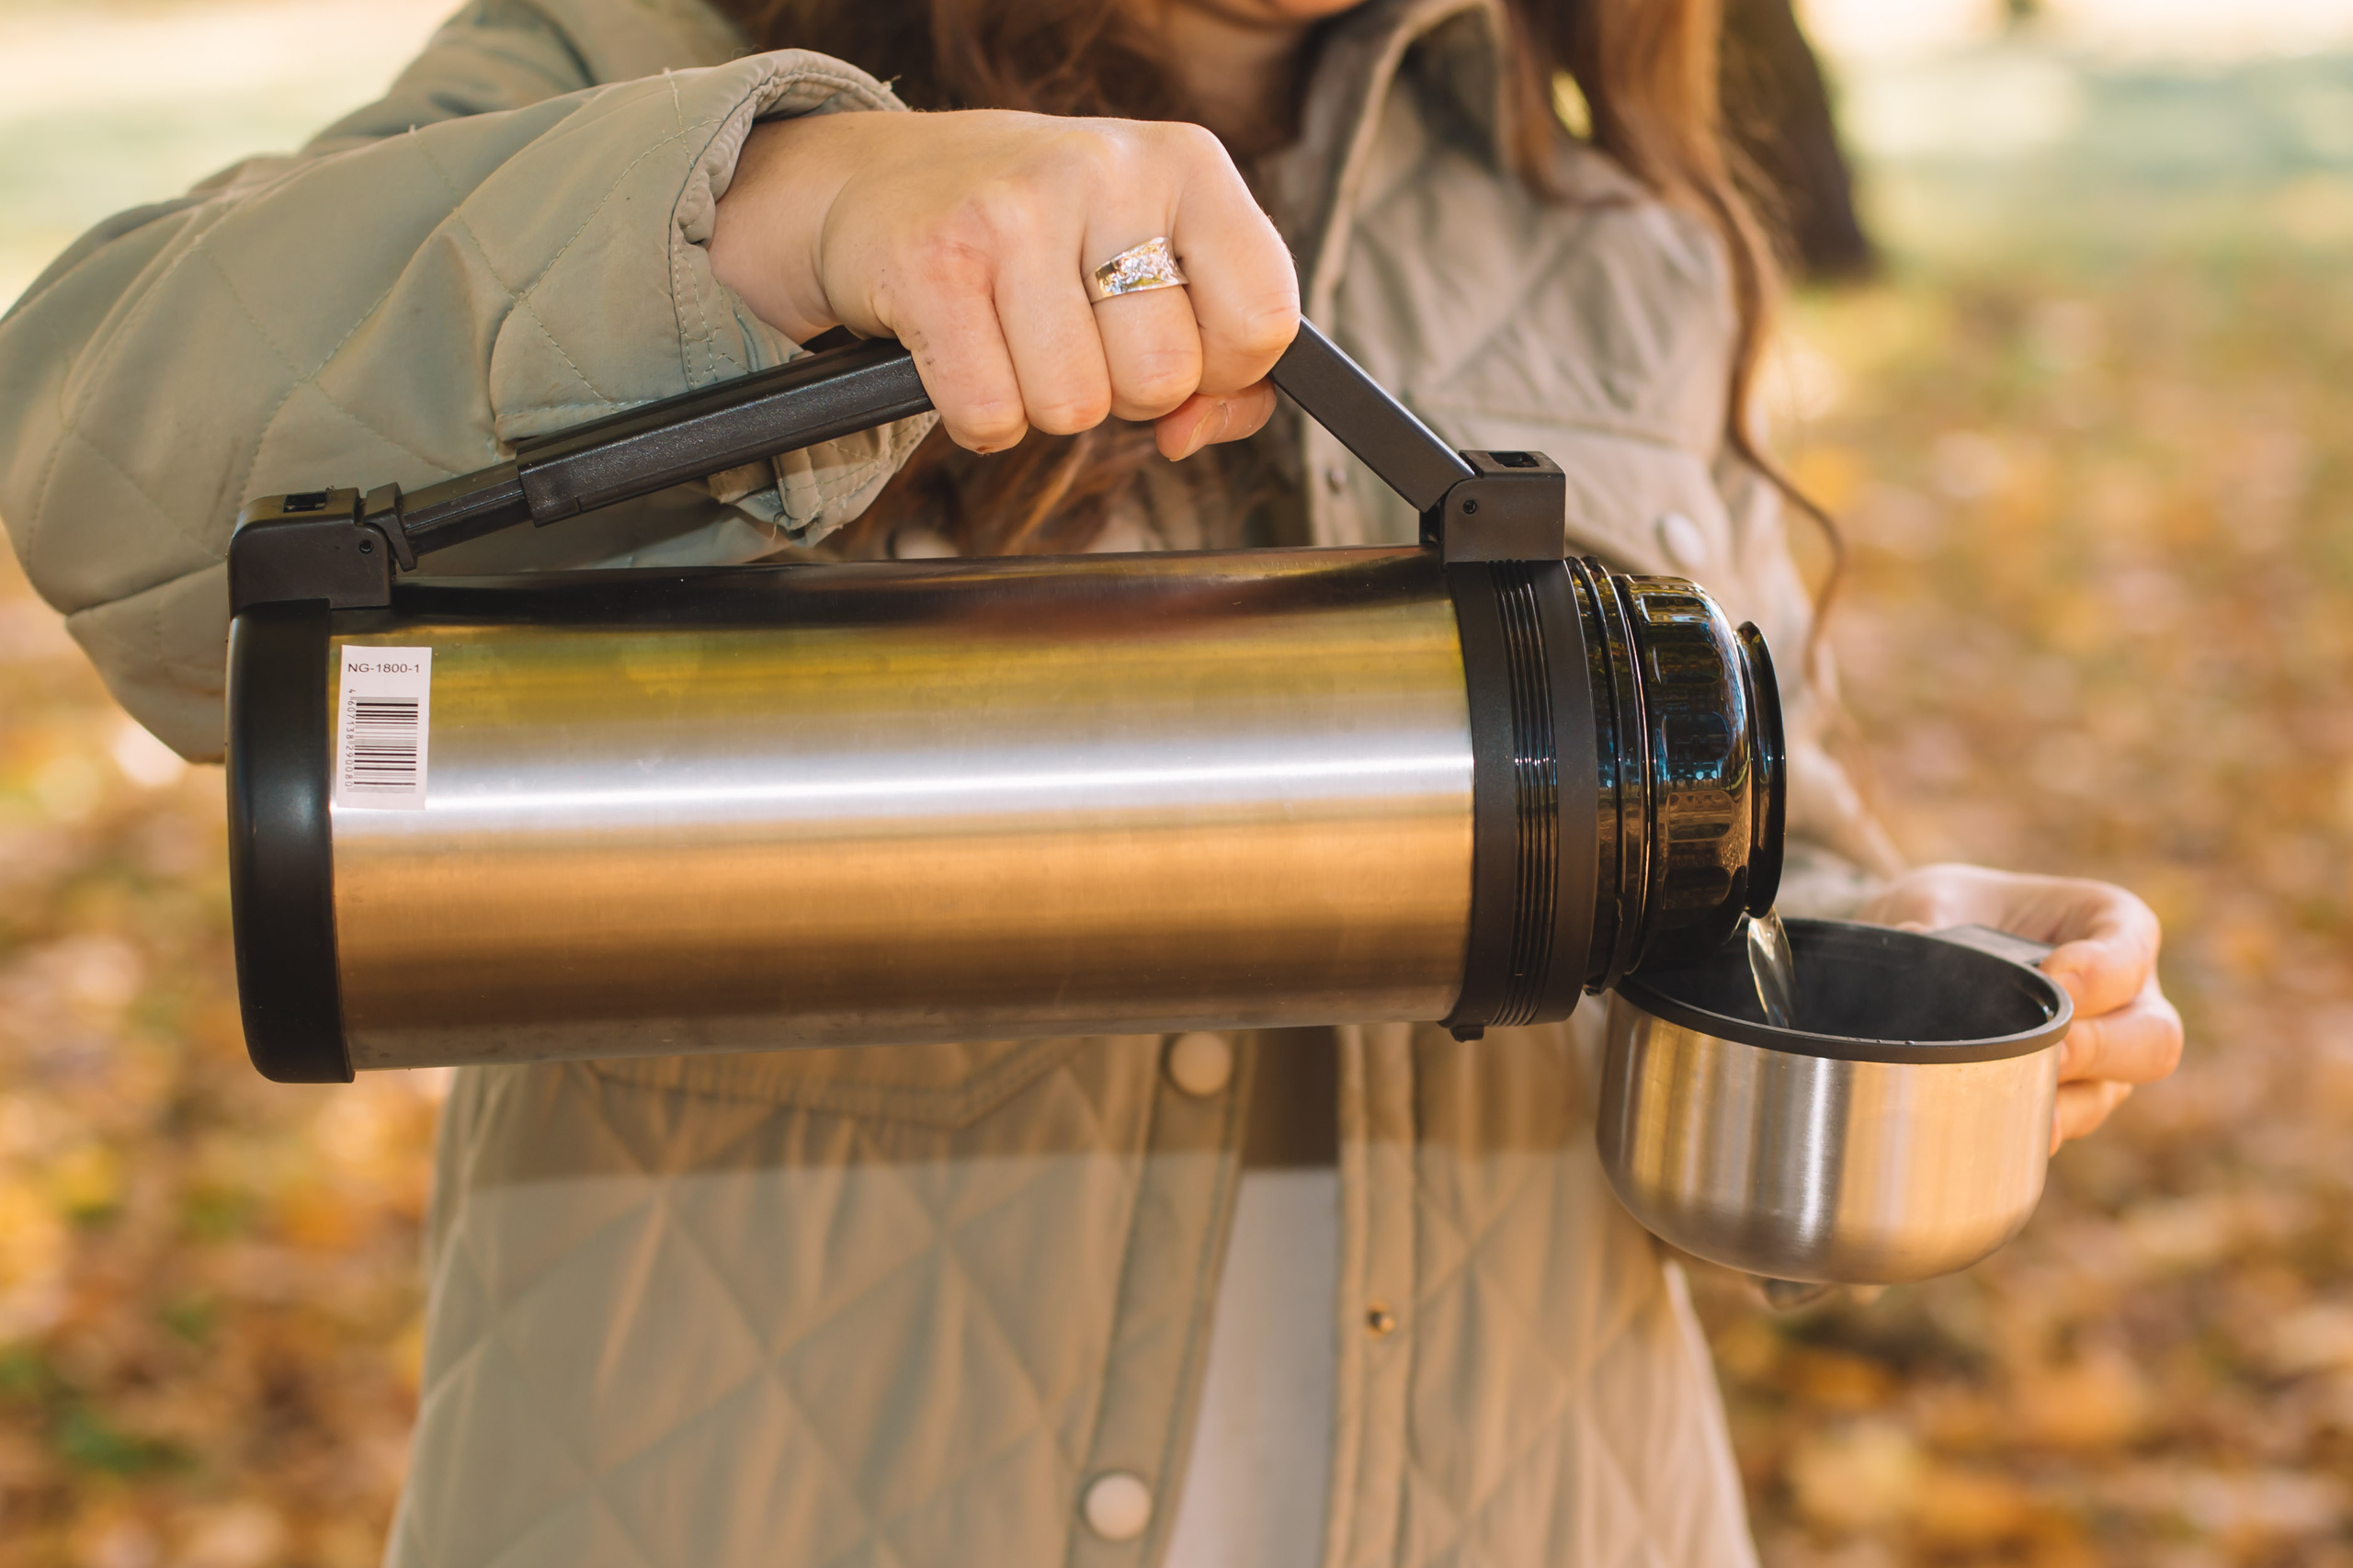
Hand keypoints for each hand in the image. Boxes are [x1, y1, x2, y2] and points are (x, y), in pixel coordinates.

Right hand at [708, 109, 1298, 459]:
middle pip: (1162, 377)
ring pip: (1075, 407)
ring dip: (1044, 405)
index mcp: (1187, 164)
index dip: (1224, 372)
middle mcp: (1106, 169)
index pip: (1261, 321)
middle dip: (1122, 392)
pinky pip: (990, 415)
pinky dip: (979, 418)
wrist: (894, 182)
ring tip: (1018, 341)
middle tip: (1078, 339)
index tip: (1181, 352)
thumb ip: (1221, 360)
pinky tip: (967, 356)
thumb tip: (1190, 432)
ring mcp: (1013, 210)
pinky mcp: (932, 262)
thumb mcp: (1158, 261)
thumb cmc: (1050, 239)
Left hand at [1858, 863, 2183, 1151]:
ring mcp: (2102, 1057)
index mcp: (2111, 927)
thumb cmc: (1951, 911)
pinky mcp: (2067, 1099)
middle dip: (2098, 1050)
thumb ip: (1933, 922)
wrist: (1925, 953)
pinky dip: (2035, 1127)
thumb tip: (1916, 938)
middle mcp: (2126, 998)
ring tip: (2011, 1101)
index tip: (2056, 975)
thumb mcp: (1939, 900)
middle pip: (2152, 1039)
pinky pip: (2068, 1121)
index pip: (2131, 950)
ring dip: (2065, 1102)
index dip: (2105, 970)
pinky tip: (2000, 1130)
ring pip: (2112, 1091)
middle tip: (2047, 1052)